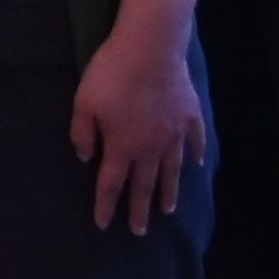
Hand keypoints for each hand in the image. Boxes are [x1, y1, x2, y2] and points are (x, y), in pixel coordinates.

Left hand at [70, 30, 206, 233]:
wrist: (151, 47)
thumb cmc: (112, 73)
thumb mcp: (83, 102)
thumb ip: (82, 133)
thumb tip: (85, 158)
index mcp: (122, 146)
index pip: (111, 184)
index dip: (106, 206)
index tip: (104, 225)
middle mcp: (150, 147)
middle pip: (144, 185)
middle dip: (140, 209)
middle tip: (140, 231)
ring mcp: (174, 133)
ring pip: (172, 170)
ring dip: (169, 192)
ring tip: (168, 209)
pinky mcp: (190, 116)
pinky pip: (195, 141)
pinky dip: (196, 155)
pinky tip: (197, 165)